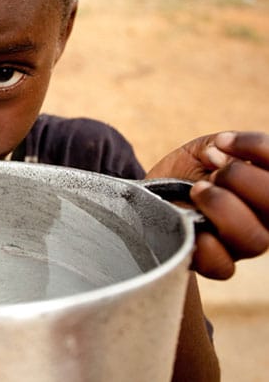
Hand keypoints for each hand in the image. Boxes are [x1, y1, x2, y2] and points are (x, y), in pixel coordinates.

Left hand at [149, 132, 268, 278]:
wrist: (152, 196)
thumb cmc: (185, 172)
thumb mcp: (203, 150)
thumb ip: (221, 146)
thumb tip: (222, 154)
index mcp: (266, 186)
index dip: (258, 148)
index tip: (221, 142)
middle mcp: (263, 218)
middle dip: (242, 178)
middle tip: (212, 173)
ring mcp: (241, 243)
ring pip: (255, 240)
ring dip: (223, 208)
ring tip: (196, 191)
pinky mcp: (214, 262)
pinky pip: (223, 267)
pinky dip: (207, 246)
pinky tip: (191, 224)